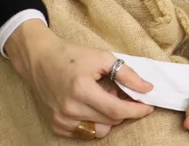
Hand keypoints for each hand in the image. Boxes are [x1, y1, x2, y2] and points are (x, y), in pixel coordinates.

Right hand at [6, 20, 153, 137]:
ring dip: (109, 118)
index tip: (148, 106)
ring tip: (103, 98)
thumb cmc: (71, 55)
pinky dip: (94, 122)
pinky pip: (84, 132)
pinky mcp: (56, 126)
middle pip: (110, 121)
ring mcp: (61, 120)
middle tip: (119, 92)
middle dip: (122, 109)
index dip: (136, 110)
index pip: (116, 110)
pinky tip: (90, 105)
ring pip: (99, 131)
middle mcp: (69, 109)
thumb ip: (126, 74)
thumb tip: (147, 89)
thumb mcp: (102, 57)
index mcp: (81, 90)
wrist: (39, 59)